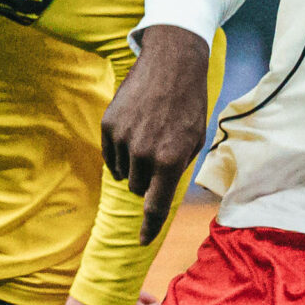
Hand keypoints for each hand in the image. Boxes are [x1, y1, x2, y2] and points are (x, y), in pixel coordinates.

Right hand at [103, 24, 211, 243]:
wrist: (171, 62)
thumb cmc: (189, 103)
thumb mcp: (195, 139)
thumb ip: (178, 170)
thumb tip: (160, 194)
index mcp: (171, 160)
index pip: (155, 206)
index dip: (148, 227)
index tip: (141, 241)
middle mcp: (144, 153)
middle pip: (138, 189)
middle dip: (149, 180)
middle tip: (160, 153)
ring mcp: (122, 139)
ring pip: (124, 173)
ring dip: (135, 164)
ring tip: (149, 135)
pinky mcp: (108, 125)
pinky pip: (111, 156)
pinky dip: (121, 151)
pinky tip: (135, 130)